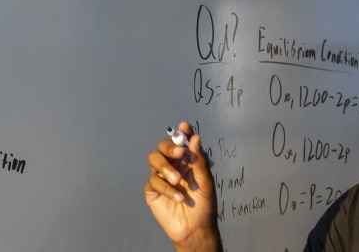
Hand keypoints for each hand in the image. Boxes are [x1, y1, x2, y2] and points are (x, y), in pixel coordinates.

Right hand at [144, 121, 219, 251]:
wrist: (195, 230)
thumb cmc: (204, 207)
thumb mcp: (206, 182)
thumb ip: (199, 160)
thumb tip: (195, 138)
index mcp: (188, 161)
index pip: (183, 142)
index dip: (183, 133)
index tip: (185, 127)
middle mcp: (173, 166)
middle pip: (164, 146)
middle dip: (170, 146)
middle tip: (179, 153)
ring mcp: (161, 177)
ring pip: (154, 158)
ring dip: (165, 167)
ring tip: (177, 180)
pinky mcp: (152, 190)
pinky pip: (153, 181)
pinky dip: (166, 188)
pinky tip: (178, 197)